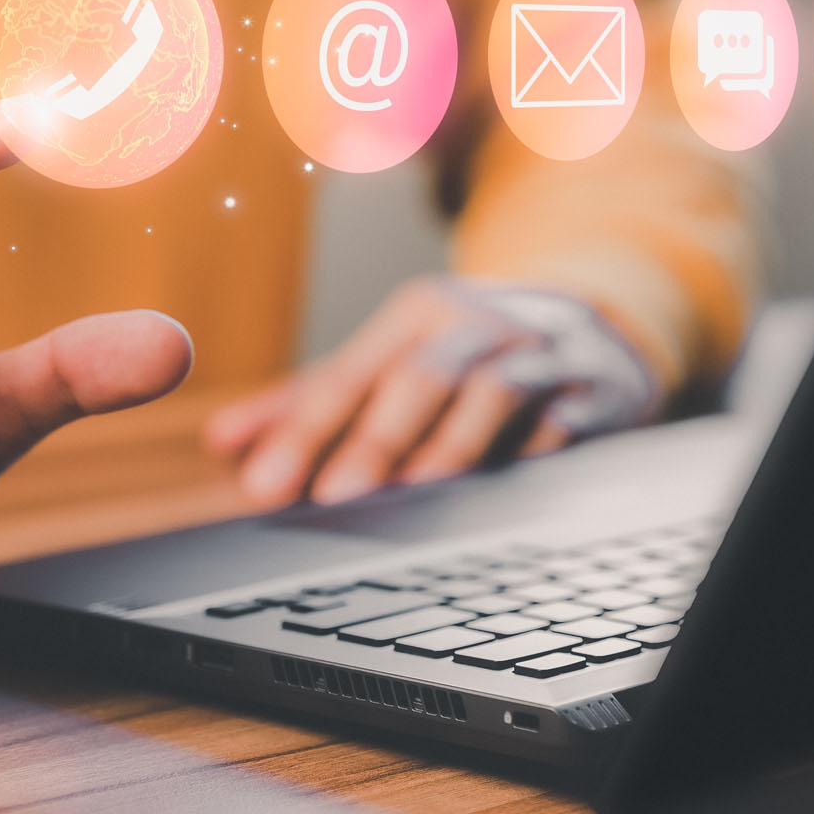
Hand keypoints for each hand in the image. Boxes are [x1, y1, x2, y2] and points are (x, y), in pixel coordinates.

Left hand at [204, 276, 656, 505]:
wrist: (590, 330)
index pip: (348, 374)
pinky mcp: (591, 392)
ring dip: (451, 445)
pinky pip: (564, 423)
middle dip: (374, 439)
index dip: (302, 430)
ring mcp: (539, 354)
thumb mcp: (390, 364)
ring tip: (412, 495)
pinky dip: (534, 453)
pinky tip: (506, 489)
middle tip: (334, 497)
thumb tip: (222, 441)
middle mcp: (475, 327)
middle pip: (418, 378)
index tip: (264, 484)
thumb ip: (309, 402)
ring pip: (493, 393)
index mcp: (416, 316)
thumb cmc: (467, 356)